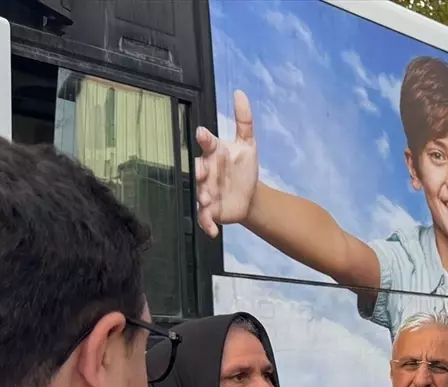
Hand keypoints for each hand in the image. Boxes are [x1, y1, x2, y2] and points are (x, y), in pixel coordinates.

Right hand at [195, 90, 259, 237]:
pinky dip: (207, 224)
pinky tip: (213, 231)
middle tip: (203, 173)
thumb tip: (240, 93)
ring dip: (202, 196)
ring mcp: (206, 190)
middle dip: (200, 171)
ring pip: (199, 192)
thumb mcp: (248, 144)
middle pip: (198, 169)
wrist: (249, 194)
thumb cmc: (243, 167)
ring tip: (207, 200)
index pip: (208, 143)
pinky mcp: (210, 210)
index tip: (203, 133)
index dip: (205, 139)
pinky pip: (204, 218)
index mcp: (214, 153)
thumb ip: (244, 120)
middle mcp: (207, 171)